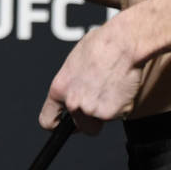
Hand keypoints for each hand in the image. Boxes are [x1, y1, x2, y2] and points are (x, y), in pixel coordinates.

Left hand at [39, 15, 144, 134]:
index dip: (57, 124)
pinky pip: (117, 116)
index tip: (62, 124)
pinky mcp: (112, 113)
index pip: (48, 120)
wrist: (122, 43)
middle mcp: (73, 103)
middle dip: (89, 117)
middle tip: (99, 97)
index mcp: (59, 89)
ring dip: (105, 112)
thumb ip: (72, 83)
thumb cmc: (101, 45)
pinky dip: (120, 106)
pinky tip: (121, 88)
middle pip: (79, 126)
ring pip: (99, 122)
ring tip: (110, 88)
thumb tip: (76, 88)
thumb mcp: (75, 62)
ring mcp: (92, 110)